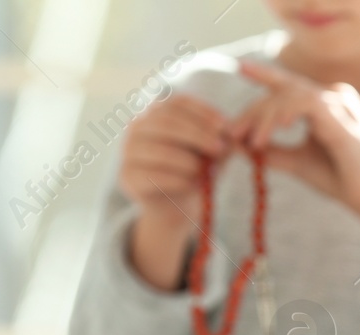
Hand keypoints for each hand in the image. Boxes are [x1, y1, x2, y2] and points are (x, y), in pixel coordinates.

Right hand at [119, 95, 233, 289]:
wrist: (175, 206)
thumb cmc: (195, 172)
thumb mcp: (212, 154)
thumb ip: (220, 142)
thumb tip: (232, 134)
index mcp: (157, 113)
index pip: (177, 103)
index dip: (202, 112)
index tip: (225, 126)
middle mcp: (138, 126)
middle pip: (167, 123)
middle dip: (197, 134)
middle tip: (219, 148)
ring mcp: (128, 151)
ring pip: (157, 149)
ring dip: (186, 159)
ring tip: (204, 171)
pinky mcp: (127, 176)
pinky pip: (150, 175)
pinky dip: (174, 178)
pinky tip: (191, 183)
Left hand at [231, 59, 359, 261]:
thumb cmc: (341, 180)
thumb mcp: (298, 163)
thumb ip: (273, 151)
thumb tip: (240, 145)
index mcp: (325, 104)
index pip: (288, 85)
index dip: (263, 76)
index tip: (239, 69)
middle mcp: (334, 97)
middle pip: (285, 88)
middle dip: (255, 109)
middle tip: (233, 131)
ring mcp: (339, 104)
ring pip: (292, 93)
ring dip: (266, 116)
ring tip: (253, 141)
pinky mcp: (342, 118)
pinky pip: (307, 103)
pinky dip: (286, 112)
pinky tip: (274, 128)